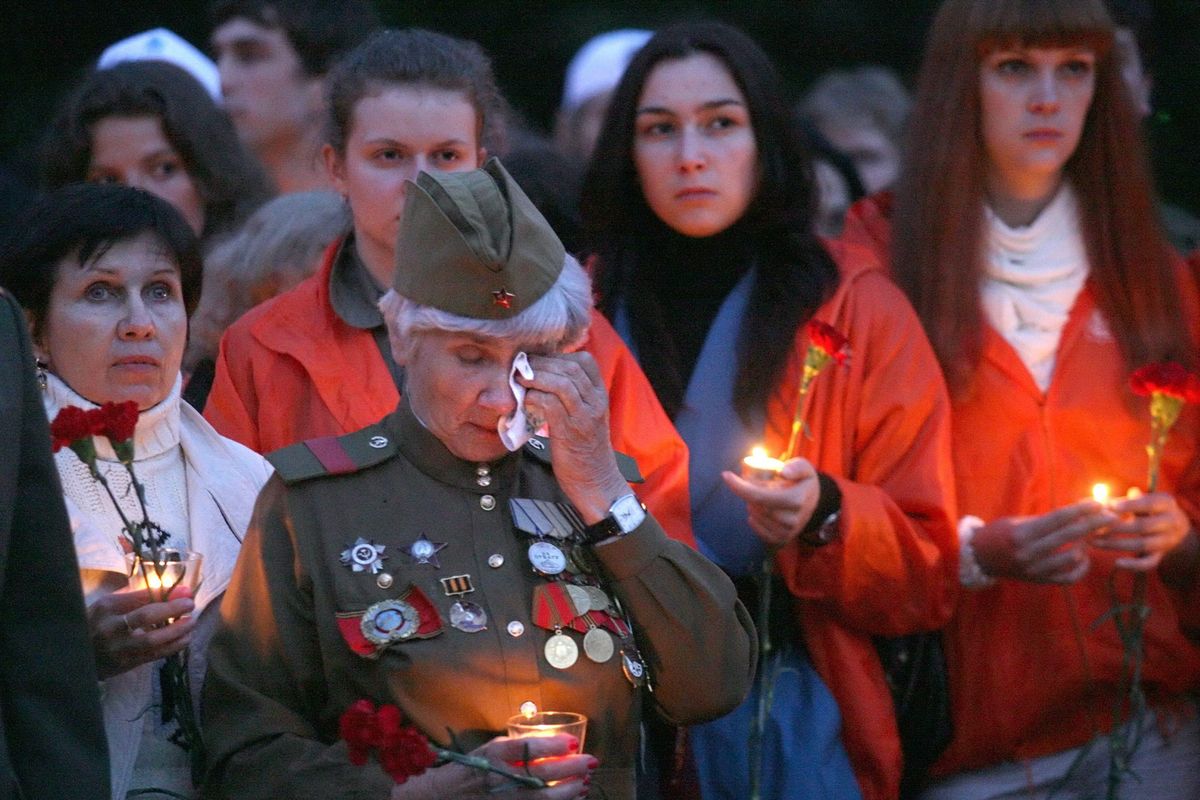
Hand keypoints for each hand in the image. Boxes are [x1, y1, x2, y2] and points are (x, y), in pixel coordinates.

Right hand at [88, 587, 194, 679]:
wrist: (78, 657)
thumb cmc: (98, 625)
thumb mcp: (110, 605)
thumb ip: (140, 596)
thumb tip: (176, 590)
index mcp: (105, 608)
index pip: (139, 597)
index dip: (164, 593)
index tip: (185, 592)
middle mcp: (110, 628)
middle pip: (145, 616)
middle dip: (172, 609)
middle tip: (190, 605)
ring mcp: (117, 648)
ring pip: (152, 640)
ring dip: (177, 631)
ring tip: (191, 623)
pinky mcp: (125, 664)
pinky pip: (153, 655)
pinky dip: (172, 647)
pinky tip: (185, 639)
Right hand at [394, 734, 595, 798]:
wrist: (433, 797)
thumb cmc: (462, 772)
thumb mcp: (484, 752)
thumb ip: (511, 749)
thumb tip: (546, 745)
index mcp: (492, 755)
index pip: (527, 748)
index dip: (553, 746)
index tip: (572, 743)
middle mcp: (498, 778)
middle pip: (541, 775)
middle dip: (569, 769)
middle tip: (590, 761)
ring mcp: (502, 799)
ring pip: (541, 798)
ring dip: (566, 791)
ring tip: (584, 783)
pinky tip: (569, 799)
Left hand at [521, 353, 627, 522]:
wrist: (597, 484)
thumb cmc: (585, 453)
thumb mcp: (585, 419)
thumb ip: (572, 399)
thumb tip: (543, 382)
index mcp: (600, 396)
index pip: (585, 361)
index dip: (559, 356)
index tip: (539, 360)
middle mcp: (596, 402)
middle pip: (570, 367)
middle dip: (542, 362)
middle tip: (521, 365)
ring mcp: (585, 416)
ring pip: (562, 382)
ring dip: (536, 377)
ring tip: (519, 378)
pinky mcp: (570, 432)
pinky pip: (551, 404)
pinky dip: (535, 397)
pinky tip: (524, 400)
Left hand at [721, 458, 819, 548]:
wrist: (814, 502)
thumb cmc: (803, 481)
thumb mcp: (805, 467)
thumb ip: (796, 466)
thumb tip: (783, 472)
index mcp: (796, 500)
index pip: (760, 495)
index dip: (740, 487)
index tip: (726, 475)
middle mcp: (792, 519)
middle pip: (756, 506)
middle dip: (746, 492)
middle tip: (750, 483)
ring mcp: (787, 531)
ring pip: (756, 517)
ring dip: (751, 505)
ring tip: (759, 495)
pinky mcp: (782, 539)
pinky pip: (760, 531)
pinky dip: (754, 521)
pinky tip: (756, 512)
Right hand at [971, 501, 1110, 583]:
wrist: (980, 558)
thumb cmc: (999, 533)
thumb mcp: (1017, 522)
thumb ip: (1045, 520)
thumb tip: (1077, 511)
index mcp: (1022, 533)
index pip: (1058, 518)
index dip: (1080, 509)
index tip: (1097, 503)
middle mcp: (1029, 552)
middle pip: (1069, 535)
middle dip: (1093, 523)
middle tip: (1111, 516)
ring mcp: (1035, 569)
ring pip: (1072, 557)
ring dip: (1086, 545)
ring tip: (1093, 536)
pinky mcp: (1040, 581)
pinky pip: (1069, 577)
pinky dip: (1081, 567)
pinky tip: (1084, 556)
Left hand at [1090, 489, 1190, 570]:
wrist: (1173, 527)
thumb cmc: (1146, 508)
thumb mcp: (1140, 500)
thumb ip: (1122, 500)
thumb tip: (1098, 502)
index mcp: (1165, 503)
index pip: (1149, 503)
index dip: (1130, 505)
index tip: (1111, 506)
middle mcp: (1171, 522)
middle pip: (1143, 526)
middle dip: (1116, 528)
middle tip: (1095, 527)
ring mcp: (1167, 540)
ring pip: (1142, 545)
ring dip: (1116, 544)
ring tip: (1094, 542)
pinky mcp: (1161, 555)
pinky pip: (1149, 563)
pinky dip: (1134, 565)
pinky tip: (1117, 563)